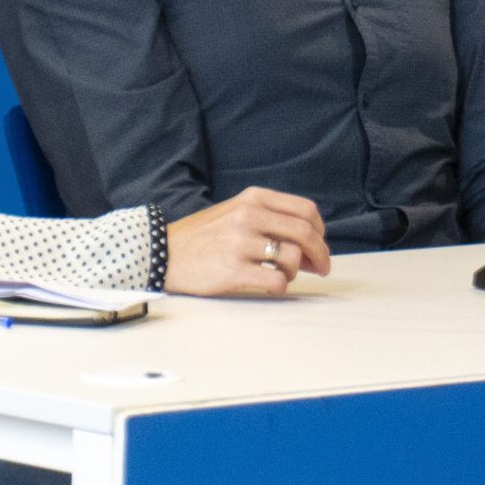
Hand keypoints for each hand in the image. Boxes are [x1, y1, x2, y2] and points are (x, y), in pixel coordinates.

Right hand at [162, 186, 331, 296]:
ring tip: (283, 275)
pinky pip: (276, 281)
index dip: (320, 230)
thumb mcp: (236, 212)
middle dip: (321, 254)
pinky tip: (271, 284)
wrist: (162, 253)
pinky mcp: (232, 270)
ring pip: (293, 257)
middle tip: (323, 268)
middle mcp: (249, 216)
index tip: (320, 245)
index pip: (305, 210)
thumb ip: (271, 220)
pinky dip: (281, 286)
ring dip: (296, 271)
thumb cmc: (204, 237)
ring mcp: (240, 243)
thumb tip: (312, 245)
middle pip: (305, 233)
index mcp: (253, 198)